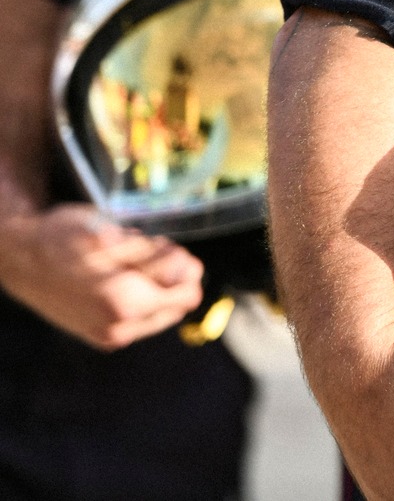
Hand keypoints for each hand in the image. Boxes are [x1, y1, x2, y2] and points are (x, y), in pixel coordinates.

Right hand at [0, 203, 203, 348]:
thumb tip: (191, 273)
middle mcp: (118, 329)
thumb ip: (158, 259)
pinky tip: (112, 279)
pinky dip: (134, 297)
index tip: (162, 250)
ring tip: (121, 265)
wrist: (19, 259)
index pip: (188, 293)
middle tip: (139, 254)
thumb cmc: (64, 239)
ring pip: (157, 311)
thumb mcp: (114, 238)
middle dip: (167, 278)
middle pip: (175, 304)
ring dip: (150, 287)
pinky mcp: (98, 337)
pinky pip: (137, 317)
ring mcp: (107, 337)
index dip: (183, 267)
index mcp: (125, 303)